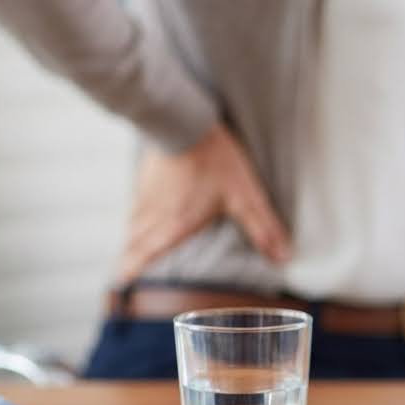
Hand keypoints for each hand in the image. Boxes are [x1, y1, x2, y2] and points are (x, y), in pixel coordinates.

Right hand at [116, 124, 290, 283]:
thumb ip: (263, 228)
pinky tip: (139, 213)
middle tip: (123, 273)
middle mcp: (155, 214)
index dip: (132, 270)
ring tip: (130, 248)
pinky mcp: (147, 175)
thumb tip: (283, 257)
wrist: (185, 121)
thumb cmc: (214, 161)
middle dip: (129, 259)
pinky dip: (135, 215)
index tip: (122, 283)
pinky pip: (136, 203)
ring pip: (133, 222)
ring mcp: (148, 194)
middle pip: (135, 242)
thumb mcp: (245, 197)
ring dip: (131, 238)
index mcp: (175, 226)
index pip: (147, 254)